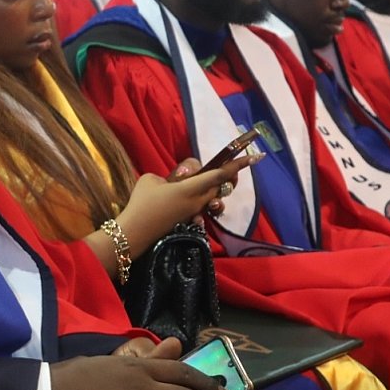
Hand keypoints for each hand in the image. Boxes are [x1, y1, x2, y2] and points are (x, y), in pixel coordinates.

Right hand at [112, 155, 261, 249]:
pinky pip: (202, 207)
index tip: (255, 157)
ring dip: (214, 188)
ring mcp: (195, 212)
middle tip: (227, 167)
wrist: (134, 232)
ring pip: (214, 197)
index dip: (237, 165)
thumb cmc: (142, 202)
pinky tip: (183, 195)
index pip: (220, 174)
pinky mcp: (189, 220)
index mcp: (191, 188)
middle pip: (221, 186)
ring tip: (197, 182)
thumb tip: (181, 178)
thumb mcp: (152, 179)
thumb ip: (172, 175)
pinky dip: (201, 200)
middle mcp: (198, 201)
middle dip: (227, 176)